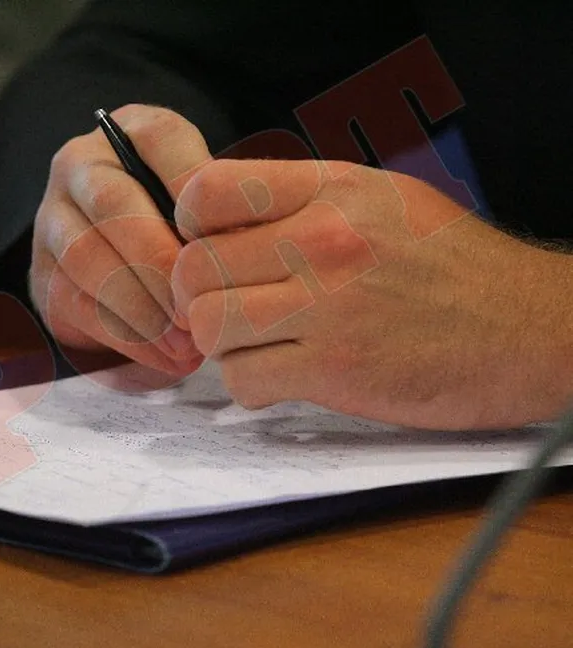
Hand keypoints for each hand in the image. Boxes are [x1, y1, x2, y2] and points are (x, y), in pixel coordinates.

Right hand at [28, 105, 207, 376]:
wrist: (120, 262)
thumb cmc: (179, 226)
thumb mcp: (204, 204)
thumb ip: (224, 213)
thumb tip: (250, 250)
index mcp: (129, 131)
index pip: (159, 139)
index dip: (196, 188)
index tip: (228, 240)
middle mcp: (80, 165)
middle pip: (113, 203)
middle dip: (161, 262)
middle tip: (200, 306)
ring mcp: (52, 219)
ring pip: (87, 257)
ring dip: (142, 307)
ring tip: (187, 343)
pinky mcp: (42, 274)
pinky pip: (76, 304)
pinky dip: (127, 336)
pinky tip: (167, 357)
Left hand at [172, 159, 572, 428]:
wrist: (531, 330)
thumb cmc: (453, 267)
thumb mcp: (382, 199)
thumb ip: (301, 202)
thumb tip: (220, 217)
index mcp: (333, 189)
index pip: (207, 191)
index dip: (188, 225)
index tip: (205, 247)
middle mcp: (325, 240)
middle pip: (192, 267)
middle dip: (196, 295)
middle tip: (225, 307)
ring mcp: (328, 306)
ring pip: (209, 325)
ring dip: (222, 343)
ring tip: (257, 343)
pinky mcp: (336, 369)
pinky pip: (244, 379)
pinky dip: (252, 385)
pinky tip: (285, 375)